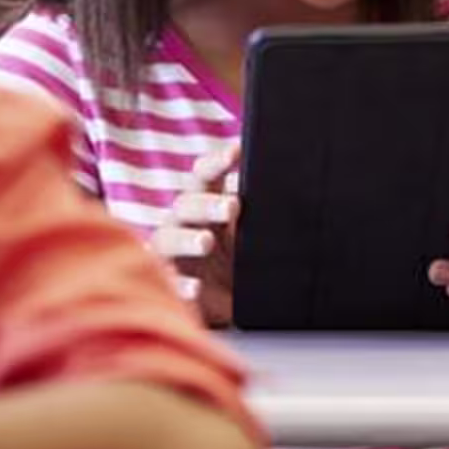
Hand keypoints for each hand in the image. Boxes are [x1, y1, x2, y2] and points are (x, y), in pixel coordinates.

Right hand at [150, 146, 239, 327]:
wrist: (226, 297)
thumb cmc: (239, 252)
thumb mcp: (250, 229)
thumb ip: (256, 205)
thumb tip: (278, 178)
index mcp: (204, 201)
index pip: (206, 175)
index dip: (218, 162)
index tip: (237, 151)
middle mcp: (183, 221)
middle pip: (188, 204)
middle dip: (209, 204)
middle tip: (232, 207)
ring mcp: (172, 252)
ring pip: (169, 238)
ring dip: (188, 239)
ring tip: (206, 242)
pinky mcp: (170, 283)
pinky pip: (170, 282)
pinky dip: (181, 285)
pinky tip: (194, 288)